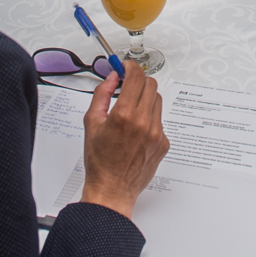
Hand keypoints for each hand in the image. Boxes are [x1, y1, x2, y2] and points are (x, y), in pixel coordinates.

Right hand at [78, 62, 169, 218]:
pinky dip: (150, 118)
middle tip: (127, 86)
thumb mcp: (92, 123)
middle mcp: (144, 122)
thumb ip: (102, 95)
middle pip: (150, 84)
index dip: (130, 67)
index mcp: (124, 115)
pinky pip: (160, 120)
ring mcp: (157, 133)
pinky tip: (136, 130)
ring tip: (130, 111)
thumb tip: (112, 78)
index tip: (125, 67)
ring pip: (157, 101)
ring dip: (145, 98)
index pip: (136, 77)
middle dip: (138, 81)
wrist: (112, 189)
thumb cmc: (100, 161)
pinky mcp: (164, 143)